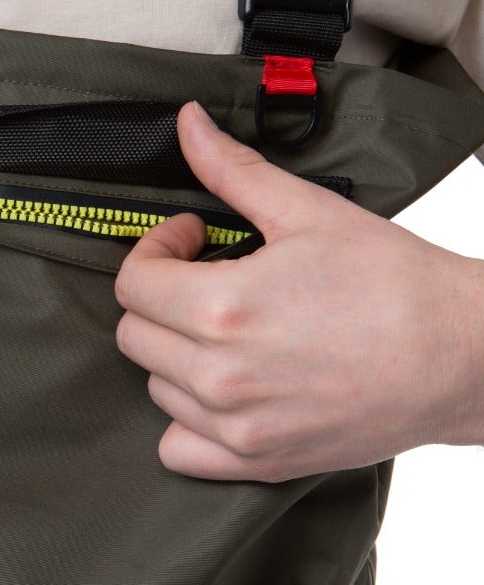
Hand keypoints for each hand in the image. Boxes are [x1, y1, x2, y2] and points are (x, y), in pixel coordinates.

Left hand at [114, 102, 483, 480]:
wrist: (466, 355)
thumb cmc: (395, 281)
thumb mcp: (308, 211)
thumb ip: (232, 170)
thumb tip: (187, 123)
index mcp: (223, 308)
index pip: (133, 282)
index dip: (157, 248)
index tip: (193, 239)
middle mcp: (220, 376)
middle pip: (136, 335)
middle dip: (163, 298)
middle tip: (208, 279)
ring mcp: (237, 426)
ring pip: (156, 387)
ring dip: (176, 354)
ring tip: (226, 331)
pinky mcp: (259, 462)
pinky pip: (178, 449)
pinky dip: (188, 422)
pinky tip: (222, 392)